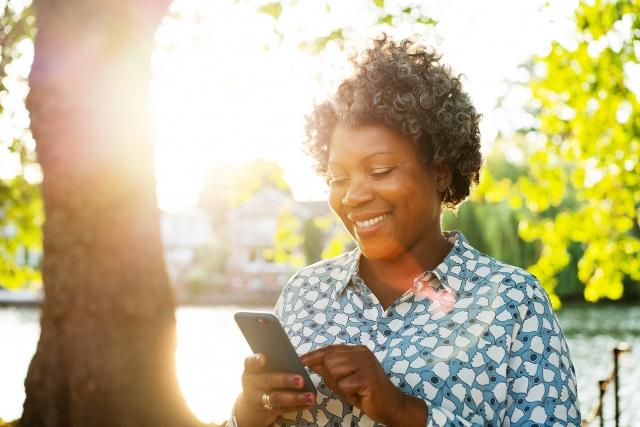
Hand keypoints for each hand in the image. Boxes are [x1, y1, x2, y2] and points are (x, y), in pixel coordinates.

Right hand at [235, 353, 315, 426]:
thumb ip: (273, 365)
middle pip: (268, 381)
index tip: (263, 358)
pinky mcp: (266, 411)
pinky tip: (308, 403)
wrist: (251, 405)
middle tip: (300, 380)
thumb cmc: (262, 380)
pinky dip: (297, 406)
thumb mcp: (260, 372)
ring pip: (277, 398)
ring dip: (295, 398)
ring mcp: (258, 400)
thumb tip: (295, 360)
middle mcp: (252, 384)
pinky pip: (284, 409)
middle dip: (285, 380)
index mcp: (250, 371)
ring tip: (310, 396)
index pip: (250, 363)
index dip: (255, 361)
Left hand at [301, 345, 426, 425]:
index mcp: (356, 350)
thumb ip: (329, 370)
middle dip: (332, 377)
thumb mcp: (344, 380)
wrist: (391, 405)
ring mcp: (365, 363)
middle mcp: (361, 352)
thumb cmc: (366, 393)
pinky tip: (360, 393)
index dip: (313, 355)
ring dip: (340, 385)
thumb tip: (310, 362)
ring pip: (334, 371)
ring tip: (354, 389)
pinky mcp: (367, 377)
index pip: (329, 349)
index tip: (300, 360)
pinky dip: (348, 393)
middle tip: (347, 386)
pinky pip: (344, 385)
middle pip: (329, 360)